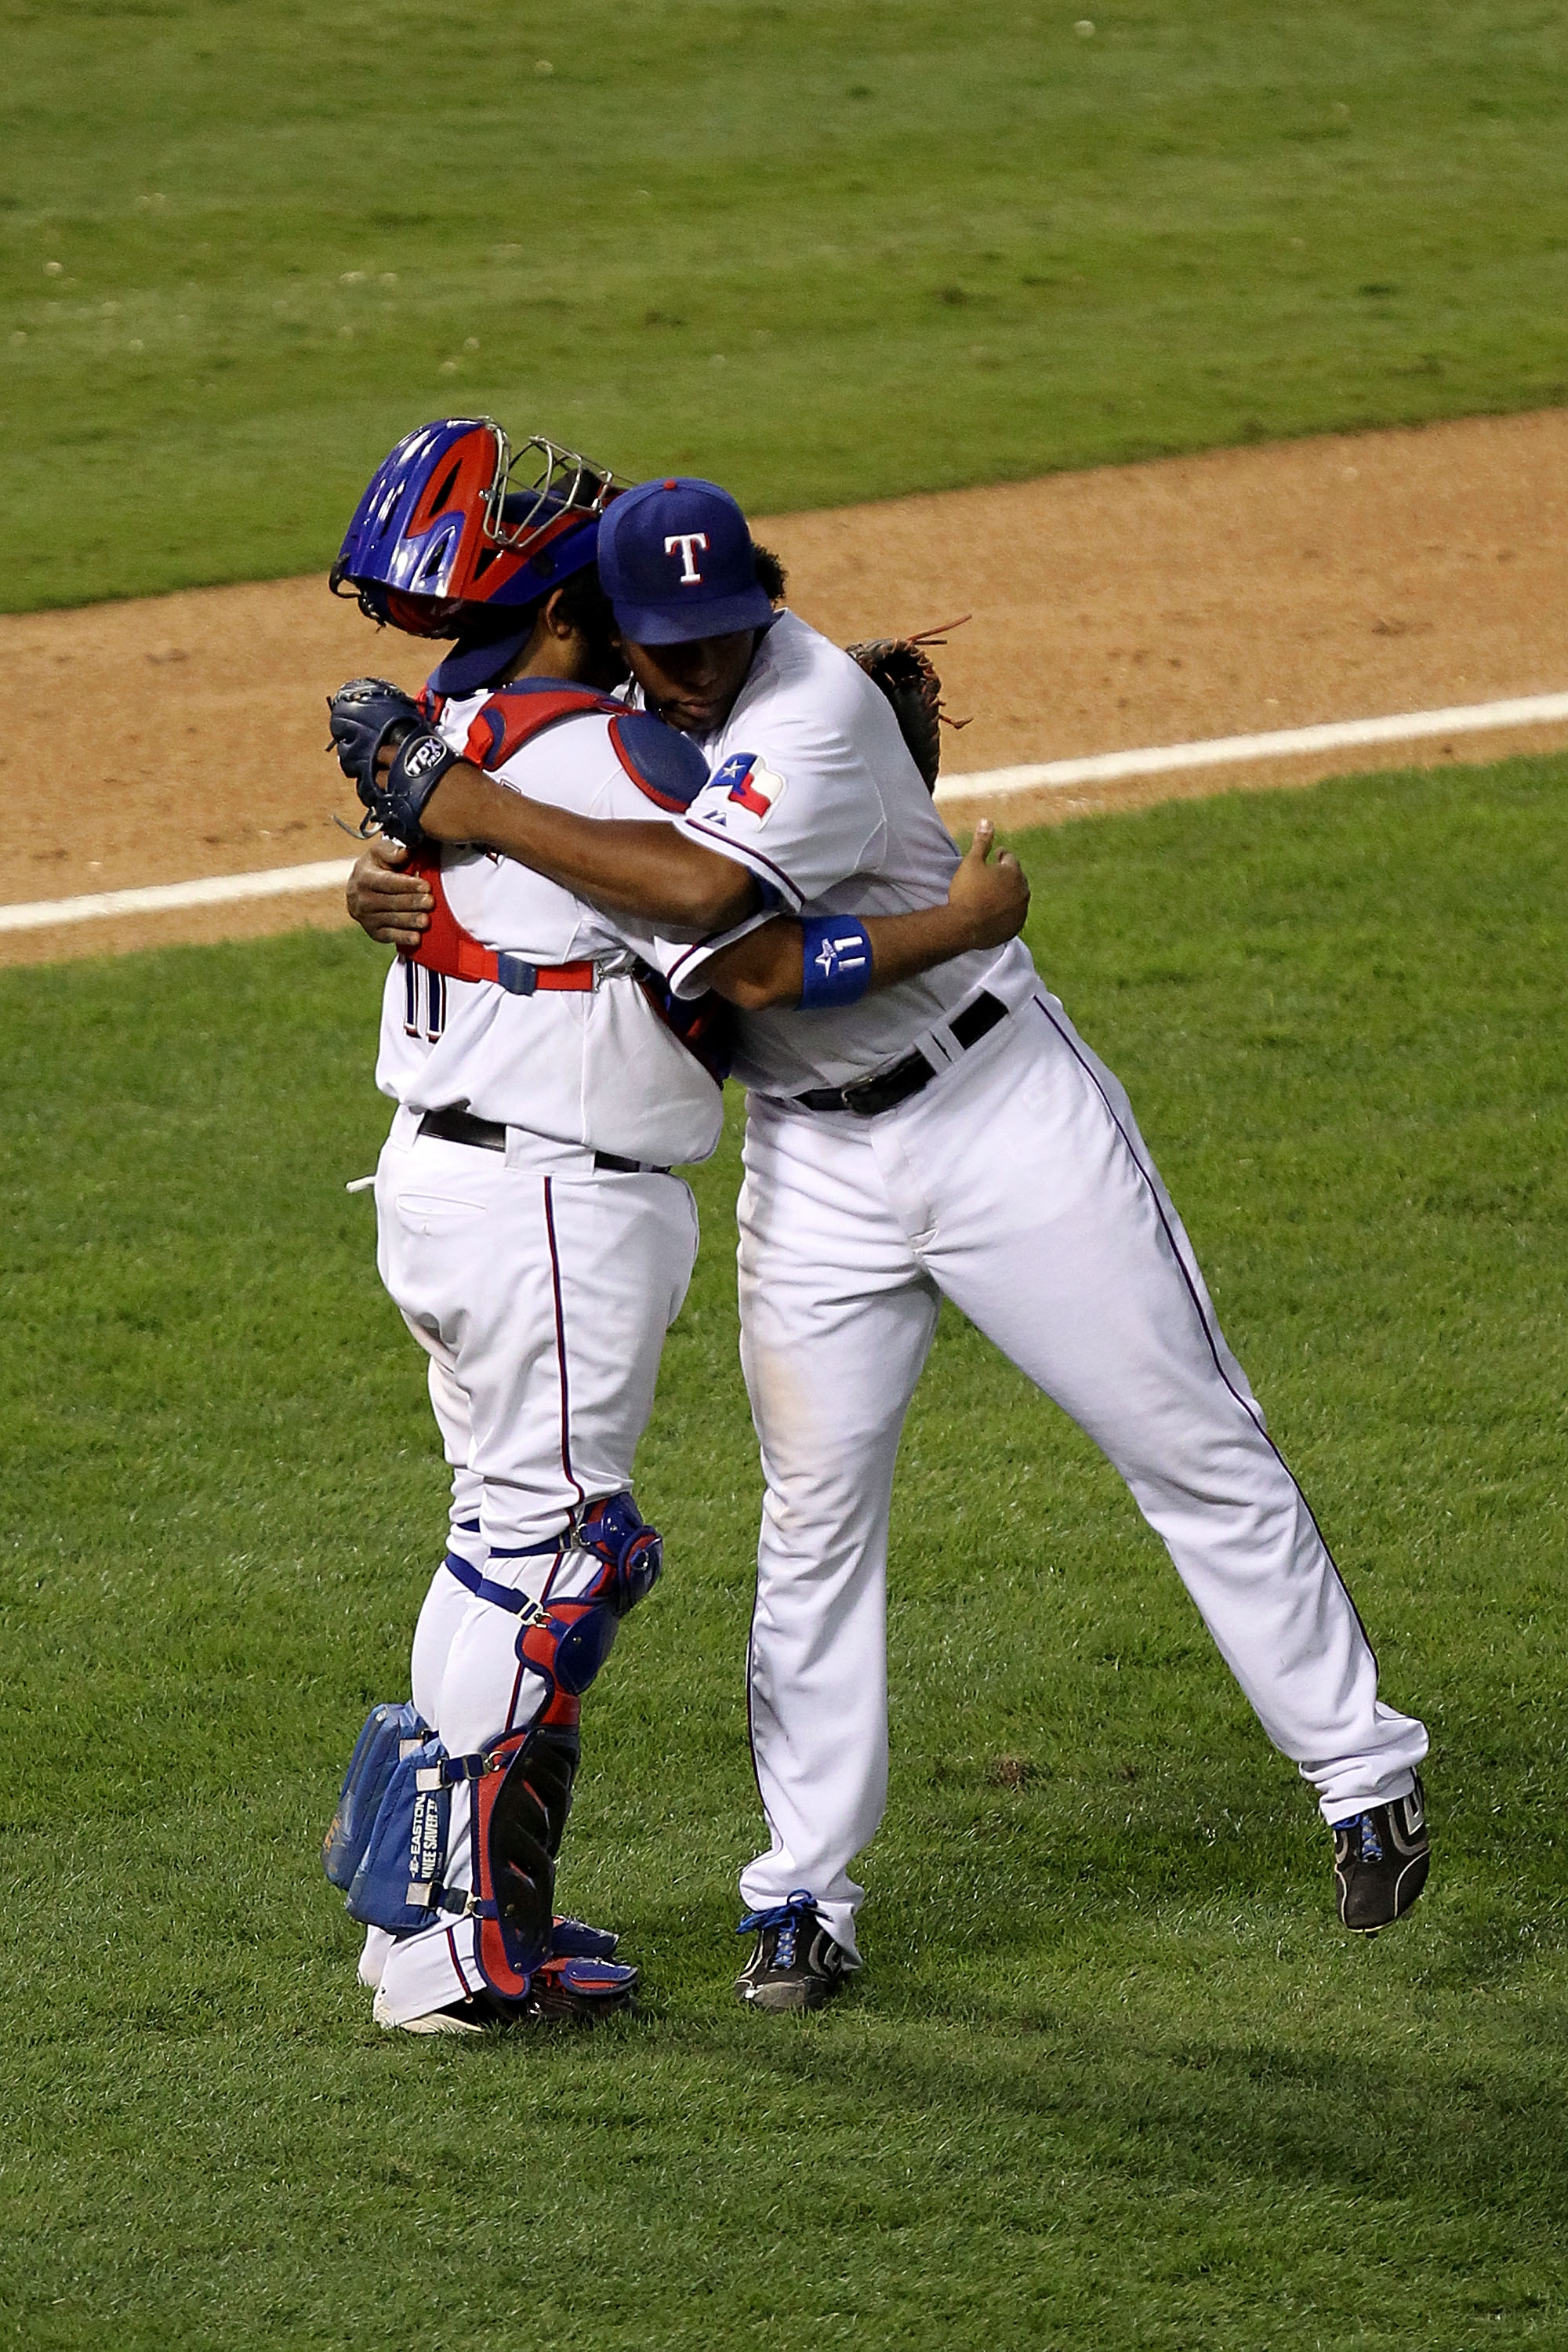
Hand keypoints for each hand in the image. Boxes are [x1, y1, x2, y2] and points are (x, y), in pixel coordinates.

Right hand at [345, 837, 433, 949]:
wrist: (361, 887)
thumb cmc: (377, 866)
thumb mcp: (380, 853)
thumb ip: (392, 851)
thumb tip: (405, 852)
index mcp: (364, 877)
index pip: (387, 883)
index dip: (407, 885)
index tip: (426, 886)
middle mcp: (361, 899)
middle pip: (390, 902)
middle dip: (412, 902)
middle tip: (430, 902)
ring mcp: (365, 917)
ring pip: (391, 920)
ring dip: (410, 920)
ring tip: (426, 920)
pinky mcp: (373, 932)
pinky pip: (388, 936)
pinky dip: (403, 937)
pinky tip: (416, 938)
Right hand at [946, 818, 1028, 947]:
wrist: (964, 927)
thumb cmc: (966, 892)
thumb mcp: (971, 862)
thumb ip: (981, 842)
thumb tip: (987, 820)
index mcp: (1013, 872)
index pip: (1009, 858)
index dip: (999, 856)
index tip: (994, 857)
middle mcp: (1022, 890)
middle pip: (1016, 877)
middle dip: (1006, 875)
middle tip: (992, 876)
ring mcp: (1021, 910)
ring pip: (1016, 896)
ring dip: (1008, 893)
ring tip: (992, 895)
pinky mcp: (1016, 926)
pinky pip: (1014, 915)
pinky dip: (1007, 911)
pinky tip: (994, 912)